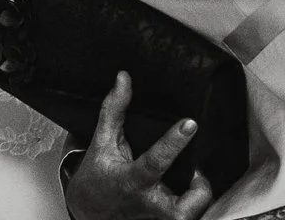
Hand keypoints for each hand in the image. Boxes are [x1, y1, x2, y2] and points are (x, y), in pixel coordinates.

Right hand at [63, 73, 213, 219]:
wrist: (85, 212)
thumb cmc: (96, 176)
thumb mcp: (101, 142)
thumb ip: (114, 110)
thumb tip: (124, 78)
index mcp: (130, 180)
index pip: (155, 162)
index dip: (173, 143)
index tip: (189, 124)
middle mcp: (146, 205)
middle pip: (183, 209)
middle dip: (199, 190)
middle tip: (197, 173)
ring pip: (189, 218)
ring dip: (197, 202)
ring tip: (194, 185)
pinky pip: (186, 219)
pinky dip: (191, 209)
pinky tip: (186, 197)